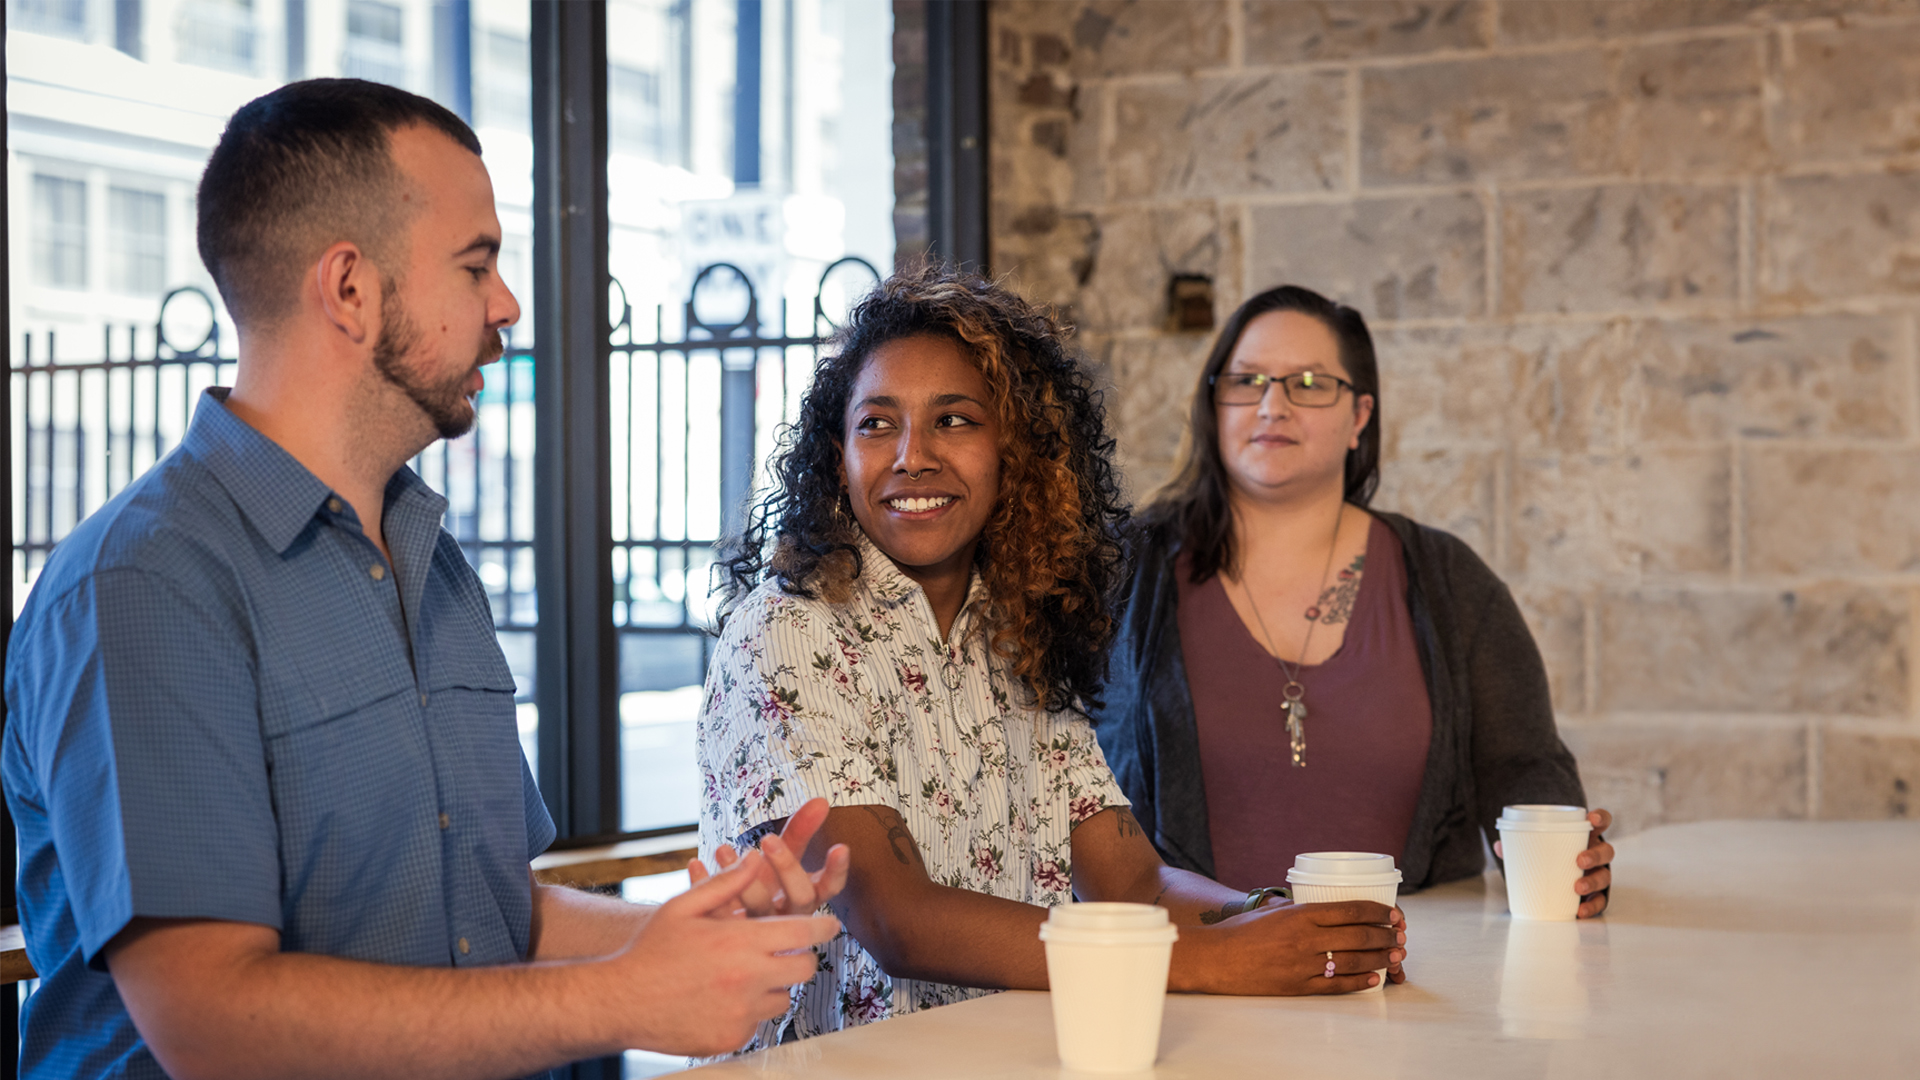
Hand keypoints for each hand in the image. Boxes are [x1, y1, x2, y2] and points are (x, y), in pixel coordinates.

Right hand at [612, 848, 841, 1056]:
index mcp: (739, 942)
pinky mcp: (732, 1038)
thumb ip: (726, 882)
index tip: (830, 925)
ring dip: (772, 985)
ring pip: (782, 997)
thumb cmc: (650, 951)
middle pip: (804, 968)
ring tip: (742, 974)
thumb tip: (756, 858)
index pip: (803, 933)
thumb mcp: (684, 906)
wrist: (620, 1001)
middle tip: (784, 951)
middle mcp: (747, 979)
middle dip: (800, 957)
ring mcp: (741, 1013)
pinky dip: (748, 1011)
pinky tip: (722, 998)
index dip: (822, 927)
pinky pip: (757, 1023)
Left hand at [689, 797, 851, 917]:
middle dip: (787, 866)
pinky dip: (704, 885)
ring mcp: (760, 929)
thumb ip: (800, 831)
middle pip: (799, 897)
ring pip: (758, 908)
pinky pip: (717, 911)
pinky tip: (694, 864)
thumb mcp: (781, 857)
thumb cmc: (764, 884)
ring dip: (740, 874)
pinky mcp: (729, 935)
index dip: (836, 870)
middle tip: (769, 839)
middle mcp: (786, 916)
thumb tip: (821, 800)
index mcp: (804, 898)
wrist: (727, 926)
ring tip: (722, 848)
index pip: (829, 888)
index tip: (840, 846)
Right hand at [1181, 900, 1406, 995]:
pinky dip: (1357, 982)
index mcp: (1299, 914)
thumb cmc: (1240, 932)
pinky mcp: (1297, 986)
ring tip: (1394, 956)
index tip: (1393, 913)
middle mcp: (1305, 938)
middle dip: (1384, 935)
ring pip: (1352, 961)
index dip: (1376, 911)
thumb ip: (1299, 910)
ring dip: (1378, 958)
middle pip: (1357, 935)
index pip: (1349, 909)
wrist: (1215, 959)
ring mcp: (1302, 964)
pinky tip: (1372, 979)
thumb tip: (1324, 908)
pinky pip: (1335, 985)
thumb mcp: (1271, 910)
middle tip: (1400, 936)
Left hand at [1493, 807, 1613, 917]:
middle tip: (1580, 860)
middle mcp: (1596, 854)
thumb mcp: (1539, 847)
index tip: (1592, 819)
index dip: (1601, 818)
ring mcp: (1599, 874)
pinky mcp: (1596, 894)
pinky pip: (1599, 901)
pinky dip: (1591, 906)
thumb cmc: (1551, 856)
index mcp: (1585, 836)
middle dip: (1595, 855)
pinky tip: (1580, 911)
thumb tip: (1499, 846)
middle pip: (1606, 852)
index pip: (1601, 822)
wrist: (1557, 879)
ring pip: (1605, 876)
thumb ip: (1520, 845)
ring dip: (1593, 881)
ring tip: (1577, 887)